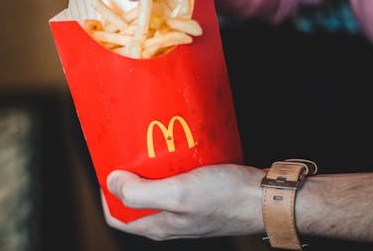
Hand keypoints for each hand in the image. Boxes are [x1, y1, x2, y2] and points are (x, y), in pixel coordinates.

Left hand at [103, 164, 265, 239]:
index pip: (117, 216)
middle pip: (135, 201)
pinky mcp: (199, 196)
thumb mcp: (179, 194)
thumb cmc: (226, 198)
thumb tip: (112, 182)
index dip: (106, 194)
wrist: (266, 198)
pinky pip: (175, 182)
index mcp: (158, 225)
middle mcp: (169, 220)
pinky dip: (170, 167)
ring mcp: (184, 209)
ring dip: (148, 171)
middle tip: (128, 152)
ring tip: (149, 147)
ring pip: (155, 190)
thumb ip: (141, 193)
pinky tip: (175, 151)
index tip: (107, 168)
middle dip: (127, 178)